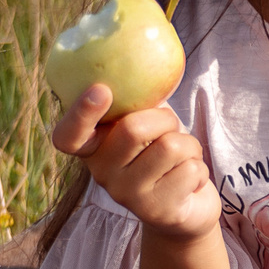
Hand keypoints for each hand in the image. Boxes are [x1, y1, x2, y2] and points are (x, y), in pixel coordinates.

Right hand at [51, 84, 217, 241]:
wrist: (186, 207)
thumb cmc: (162, 152)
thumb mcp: (146, 123)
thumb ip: (137, 101)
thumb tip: (144, 57)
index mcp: (91, 148)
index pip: (68, 136)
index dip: (81, 113)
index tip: (102, 90)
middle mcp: (100, 174)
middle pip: (134, 128)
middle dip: (167, 120)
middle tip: (170, 131)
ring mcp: (126, 195)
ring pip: (171, 146)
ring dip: (190, 145)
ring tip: (182, 158)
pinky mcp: (156, 210)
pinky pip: (192, 169)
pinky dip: (200, 169)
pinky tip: (189, 182)